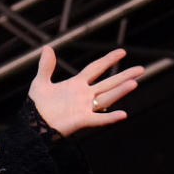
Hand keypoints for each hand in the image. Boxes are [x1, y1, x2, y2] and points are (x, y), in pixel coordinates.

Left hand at [28, 46, 144, 137]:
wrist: (31, 126)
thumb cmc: (35, 107)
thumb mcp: (39, 83)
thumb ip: (46, 67)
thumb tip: (47, 48)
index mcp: (76, 84)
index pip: (95, 69)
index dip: (108, 60)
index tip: (122, 52)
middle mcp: (83, 95)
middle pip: (108, 83)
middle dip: (124, 76)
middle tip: (141, 69)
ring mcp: (83, 108)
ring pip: (106, 98)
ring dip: (120, 91)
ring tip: (134, 82)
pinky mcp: (80, 121)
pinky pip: (98, 119)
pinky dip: (110, 118)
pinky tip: (123, 114)